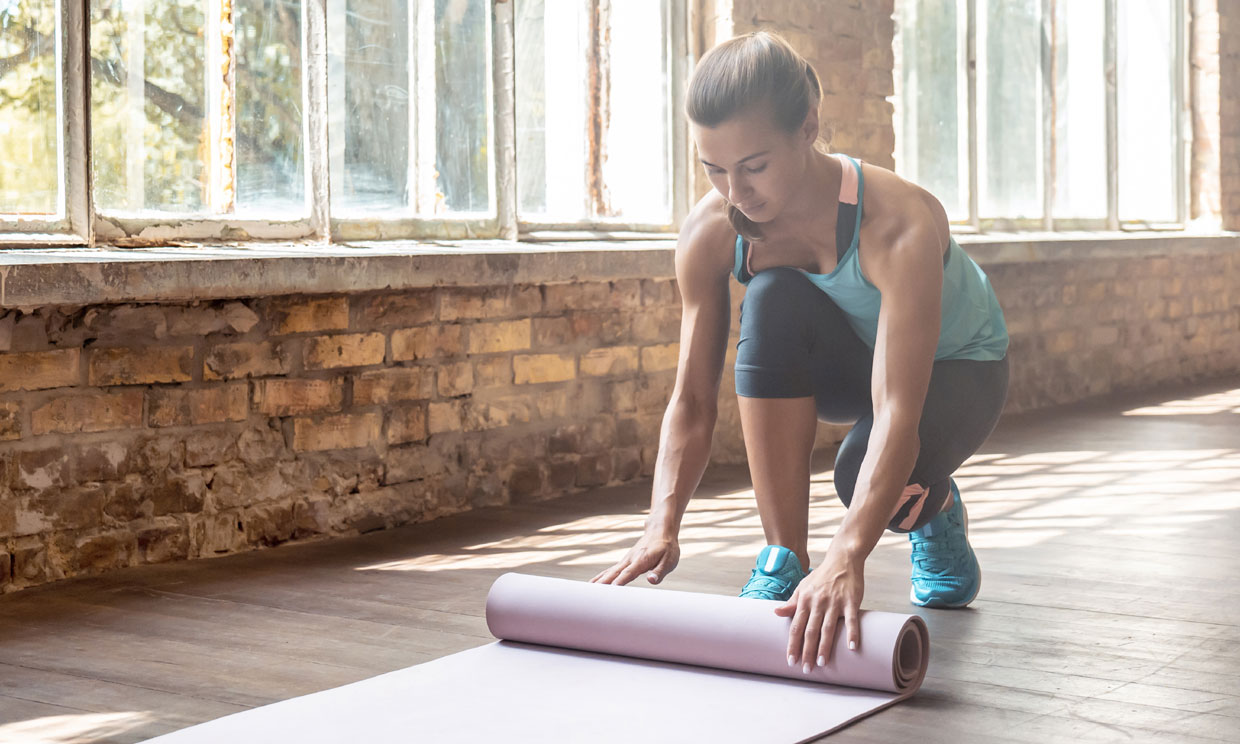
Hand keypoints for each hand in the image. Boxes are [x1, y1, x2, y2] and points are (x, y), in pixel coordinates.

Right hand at [589, 528, 679, 586]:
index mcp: (641, 561)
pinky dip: (601, 577)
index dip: (619, 581)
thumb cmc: (667, 548)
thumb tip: (651, 581)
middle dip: (603, 584)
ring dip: (598, 581)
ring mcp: (625, 561)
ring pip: (609, 572)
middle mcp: (630, 560)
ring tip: (586, 591)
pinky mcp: (624, 562)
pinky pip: (610, 571)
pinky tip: (593, 584)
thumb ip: (659, 572)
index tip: (610, 590)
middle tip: (591, 595)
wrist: (660, 531)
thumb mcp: (669, 560)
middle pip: (613, 573)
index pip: (628, 573)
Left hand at [773, 547, 863, 671]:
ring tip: (821, 663)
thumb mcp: (803, 587)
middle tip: (805, 669)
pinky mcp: (851, 601)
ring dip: (824, 647)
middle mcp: (818, 602)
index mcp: (804, 600)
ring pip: (828, 628)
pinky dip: (852, 634)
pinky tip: (851, 648)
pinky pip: (851, 620)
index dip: (793, 644)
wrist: (842, 559)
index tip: (791, 661)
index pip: (796, 626)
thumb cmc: (821, 576)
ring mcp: (834, 602)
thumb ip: (792, 602)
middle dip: (806, 651)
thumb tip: (776, 613)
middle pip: (810, 631)